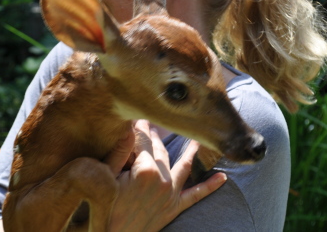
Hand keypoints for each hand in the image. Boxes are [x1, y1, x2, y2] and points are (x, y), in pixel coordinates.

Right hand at [103, 120, 226, 231]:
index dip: (140, 128)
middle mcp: (163, 180)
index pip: (144, 141)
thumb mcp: (106, 177)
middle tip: (151, 124)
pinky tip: (222, 178)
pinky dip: (209, 186)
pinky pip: (195, 195)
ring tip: (197, 140)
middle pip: (161, 151)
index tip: (138, 117)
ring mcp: (171, 195)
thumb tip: (127, 128)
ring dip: (191, 152)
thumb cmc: (103, 208)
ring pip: (183, 166)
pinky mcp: (174, 208)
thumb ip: (119, 152)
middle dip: (155, 136)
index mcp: (146, 171)